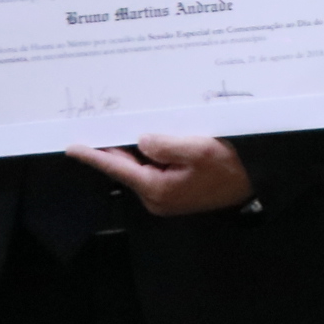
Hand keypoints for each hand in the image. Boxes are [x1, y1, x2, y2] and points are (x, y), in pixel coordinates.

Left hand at [70, 133, 254, 216]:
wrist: (251, 187)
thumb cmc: (229, 168)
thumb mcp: (200, 149)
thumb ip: (166, 144)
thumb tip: (142, 140)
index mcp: (156, 188)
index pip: (118, 168)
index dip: (94, 156)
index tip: (72, 147)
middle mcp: (155, 197)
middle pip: (127, 168)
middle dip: (113, 149)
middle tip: (100, 126)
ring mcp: (164, 197)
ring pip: (140, 169)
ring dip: (133, 151)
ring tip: (124, 129)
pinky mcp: (173, 193)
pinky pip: (153, 171)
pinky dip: (148, 156)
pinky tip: (150, 141)